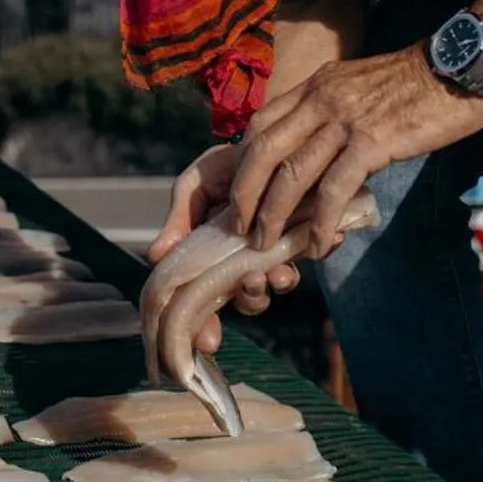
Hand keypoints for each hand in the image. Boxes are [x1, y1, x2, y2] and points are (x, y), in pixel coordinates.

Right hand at [149, 143, 301, 354]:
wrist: (262, 141)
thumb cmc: (222, 169)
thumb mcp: (193, 187)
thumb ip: (178, 220)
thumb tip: (155, 255)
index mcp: (211, 259)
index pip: (203, 303)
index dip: (203, 326)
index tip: (208, 340)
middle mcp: (244, 263)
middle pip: (247, 299)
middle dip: (250, 298)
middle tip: (252, 283)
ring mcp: (276, 253)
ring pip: (278, 282)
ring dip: (279, 281)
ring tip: (280, 269)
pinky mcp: (306, 236)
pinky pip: (315, 250)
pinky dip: (321, 247)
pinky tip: (328, 238)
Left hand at [231, 43, 482, 258]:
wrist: (460, 67)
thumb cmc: (418, 82)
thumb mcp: (358, 86)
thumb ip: (332, 112)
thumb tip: (317, 153)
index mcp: (315, 86)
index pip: (261, 123)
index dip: (243, 162)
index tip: (239, 191)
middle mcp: (321, 100)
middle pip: (263, 149)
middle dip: (244, 193)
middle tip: (238, 226)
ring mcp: (345, 120)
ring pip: (292, 172)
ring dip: (273, 213)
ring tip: (265, 242)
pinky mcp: (373, 142)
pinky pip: (335, 188)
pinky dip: (321, 221)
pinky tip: (317, 244)